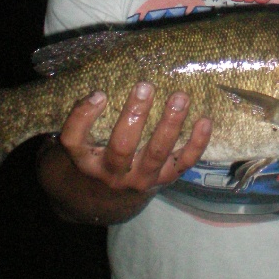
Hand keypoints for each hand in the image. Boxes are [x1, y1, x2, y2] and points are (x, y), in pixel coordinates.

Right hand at [59, 82, 211, 194]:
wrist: (110, 199)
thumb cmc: (95, 156)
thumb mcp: (81, 143)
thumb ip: (83, 119)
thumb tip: (97, 79)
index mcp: (85, 160)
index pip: (74, 140)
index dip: (83, 117)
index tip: (98, 94)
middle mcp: (112, 173)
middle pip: (121, 147)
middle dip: (135, 115)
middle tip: (145, 85)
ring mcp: (140, 179)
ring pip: (156, 153)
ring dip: (170, 124)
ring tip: (180, 97)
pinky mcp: (164, 179)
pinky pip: (184, 162)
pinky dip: (197, 143)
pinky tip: (204, 120)